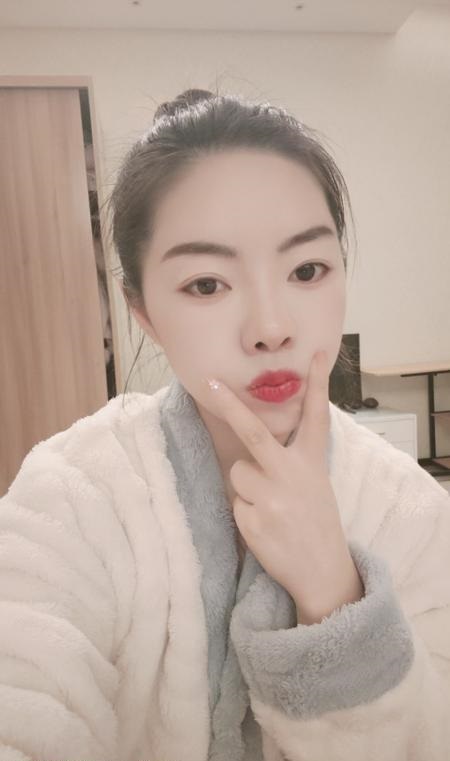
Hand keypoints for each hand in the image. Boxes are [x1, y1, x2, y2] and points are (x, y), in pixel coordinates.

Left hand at [203, 350, 360, 616]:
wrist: (323, 571)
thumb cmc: (318, 522)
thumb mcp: (316, 485)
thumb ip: (292, 462)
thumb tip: (254, 449)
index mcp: (311, 463)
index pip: (316, 417)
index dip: (317, 384)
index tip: (315, 355)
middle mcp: (291, 475)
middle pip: (254, 433)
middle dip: (230, 405)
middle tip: (211, 383)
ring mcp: (272, 499)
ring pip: (238, 474)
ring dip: (247, 488)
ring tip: (271, 508)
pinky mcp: (253, 522)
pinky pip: (236, 503)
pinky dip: (246, 513)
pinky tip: (267, 527)